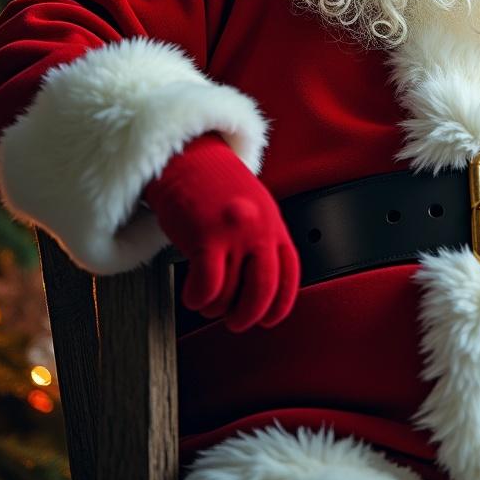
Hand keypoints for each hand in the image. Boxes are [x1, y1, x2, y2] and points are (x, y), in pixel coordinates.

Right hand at [142, 132, 299, 331]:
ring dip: (214, 308)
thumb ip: (261, 241)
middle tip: (234, 322)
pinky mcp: (206, 235)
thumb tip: (262, 287)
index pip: (290, 274)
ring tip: (206, 300)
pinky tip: (191, 293)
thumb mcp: (253, 209)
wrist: (188, 157)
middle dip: (248, 316)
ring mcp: (234, 232)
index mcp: (273, 224)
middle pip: (263, 291)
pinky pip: (207, 287)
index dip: (281, 304)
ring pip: (229, 293)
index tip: (270, 319)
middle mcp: (258, 229)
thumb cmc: (216, 186)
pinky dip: (197, 299)